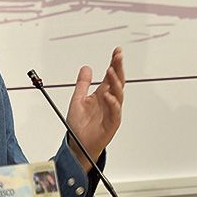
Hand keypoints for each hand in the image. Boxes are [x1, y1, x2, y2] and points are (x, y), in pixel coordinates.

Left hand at [65, 47, 124, 170]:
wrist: (78, 145)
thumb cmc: (79, 125)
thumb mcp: (77, 99)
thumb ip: (82, 84)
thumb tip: (86, 67)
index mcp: (102, 95)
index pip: (111, 76)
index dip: (114, 63)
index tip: (117, 51)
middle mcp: (109, 102)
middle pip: (117, 82)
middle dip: (118, 68)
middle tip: (118, 56)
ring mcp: (112, 112)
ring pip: (118, 95)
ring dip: (115, 82)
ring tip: (110, 71)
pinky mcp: (111, 124)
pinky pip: (115, 112)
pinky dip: (112, 103)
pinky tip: (108, 95)